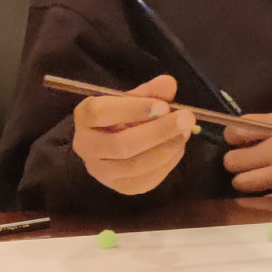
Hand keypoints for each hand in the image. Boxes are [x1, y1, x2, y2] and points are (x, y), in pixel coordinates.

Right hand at [72, 75, 197, 194]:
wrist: (108, 144)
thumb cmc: (120, 115)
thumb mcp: (132, 98)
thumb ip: (149, 91)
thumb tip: (168, 84)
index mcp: (85, 117)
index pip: (101, 113)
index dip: (133, 109)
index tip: (164, 106)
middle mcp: (86, 146)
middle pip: (120, 145)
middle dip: (158, 132)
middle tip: (186, 119)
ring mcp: (101, 171)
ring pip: (134, 166)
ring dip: (166, 148)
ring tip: (185, 133)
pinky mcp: (120, 187)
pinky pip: (145, 180)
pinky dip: (167, 163)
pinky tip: (178, 148)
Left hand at [222, 114, 271, 194]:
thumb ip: (258, 125)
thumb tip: (225, 136)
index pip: (234, 132)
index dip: (232, 138)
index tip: (240, 142)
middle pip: (232, 161)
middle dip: (236, 162)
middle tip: (249, 163)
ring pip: (241, 183)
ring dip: (246, 181)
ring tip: (260, 178)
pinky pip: (258, 201)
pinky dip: (261, 197)